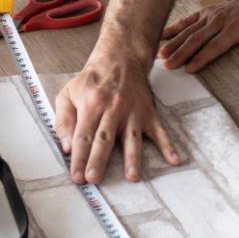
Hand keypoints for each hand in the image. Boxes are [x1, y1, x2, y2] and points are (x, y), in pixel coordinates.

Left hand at [52, 52, 180, 183]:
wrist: (121, 58)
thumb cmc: (91, 81)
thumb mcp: (68, 93)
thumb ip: (63, 120)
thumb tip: (67, 147)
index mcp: (91, 104)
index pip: (83, 136)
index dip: (79, 157)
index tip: (77, 177)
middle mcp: (112, 109)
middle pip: (105, 139)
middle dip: (98, 160)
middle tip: (94, 179)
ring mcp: (133, 112)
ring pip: (132, 138)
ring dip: (133, 158)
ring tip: (132, 177)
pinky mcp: (148, 113)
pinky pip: (160, 131)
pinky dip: (168, 146)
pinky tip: (174, 160)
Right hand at [159, 0, 238, 73]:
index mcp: (235, 27)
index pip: (216, 45)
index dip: (203, 57)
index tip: (189, 68)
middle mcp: (220, 20)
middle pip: (198, 39)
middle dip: (182, 53)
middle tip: (168, 66)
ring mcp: (210, 14)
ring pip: (189, 30)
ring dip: (174, 43)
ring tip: (161, 55)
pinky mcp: (205, 12)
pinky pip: (187, 20)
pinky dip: (174, 28)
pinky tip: (161, 36)